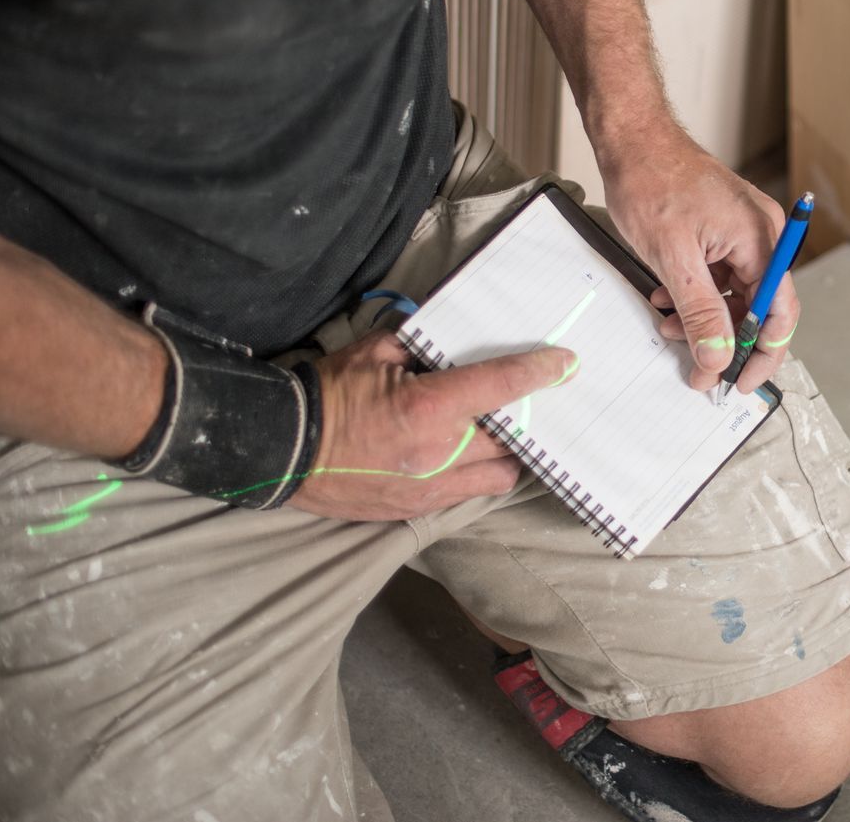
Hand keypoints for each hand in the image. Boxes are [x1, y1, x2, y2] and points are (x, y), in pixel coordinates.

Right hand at [289, 330, 576, 520]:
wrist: (284, 449)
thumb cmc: (329, 393)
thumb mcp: (375, 351)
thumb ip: (422, 344)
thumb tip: (453, 340)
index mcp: (431, 407)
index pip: (503, 385)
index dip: (540, 372)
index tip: (565, 364)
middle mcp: (441, 451)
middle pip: (511, 437)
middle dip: (525, 419)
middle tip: (530, 401)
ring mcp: (431, 486)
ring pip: (499, 474)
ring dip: (507, 453)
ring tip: (500, 433)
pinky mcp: (418, 509)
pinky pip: (469, 492)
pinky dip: (479, 473)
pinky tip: (471, 455)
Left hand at [601, 126, 798, 394]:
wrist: (632, 140)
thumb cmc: (652, 182)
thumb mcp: (672, 258)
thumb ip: (700, 313)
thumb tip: (718, 357)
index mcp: (759, 238)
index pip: (780, 311)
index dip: (764, 353)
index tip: (742, 381)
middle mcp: (762, 234)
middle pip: (761, 306)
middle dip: (730, 339)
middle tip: (704, 369)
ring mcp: (745, 231)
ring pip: (737, 294)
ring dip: (707, 318)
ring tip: (671, 328)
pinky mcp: (726, 230)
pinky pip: (722, 275)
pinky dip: (697, 295)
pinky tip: (667, 300)